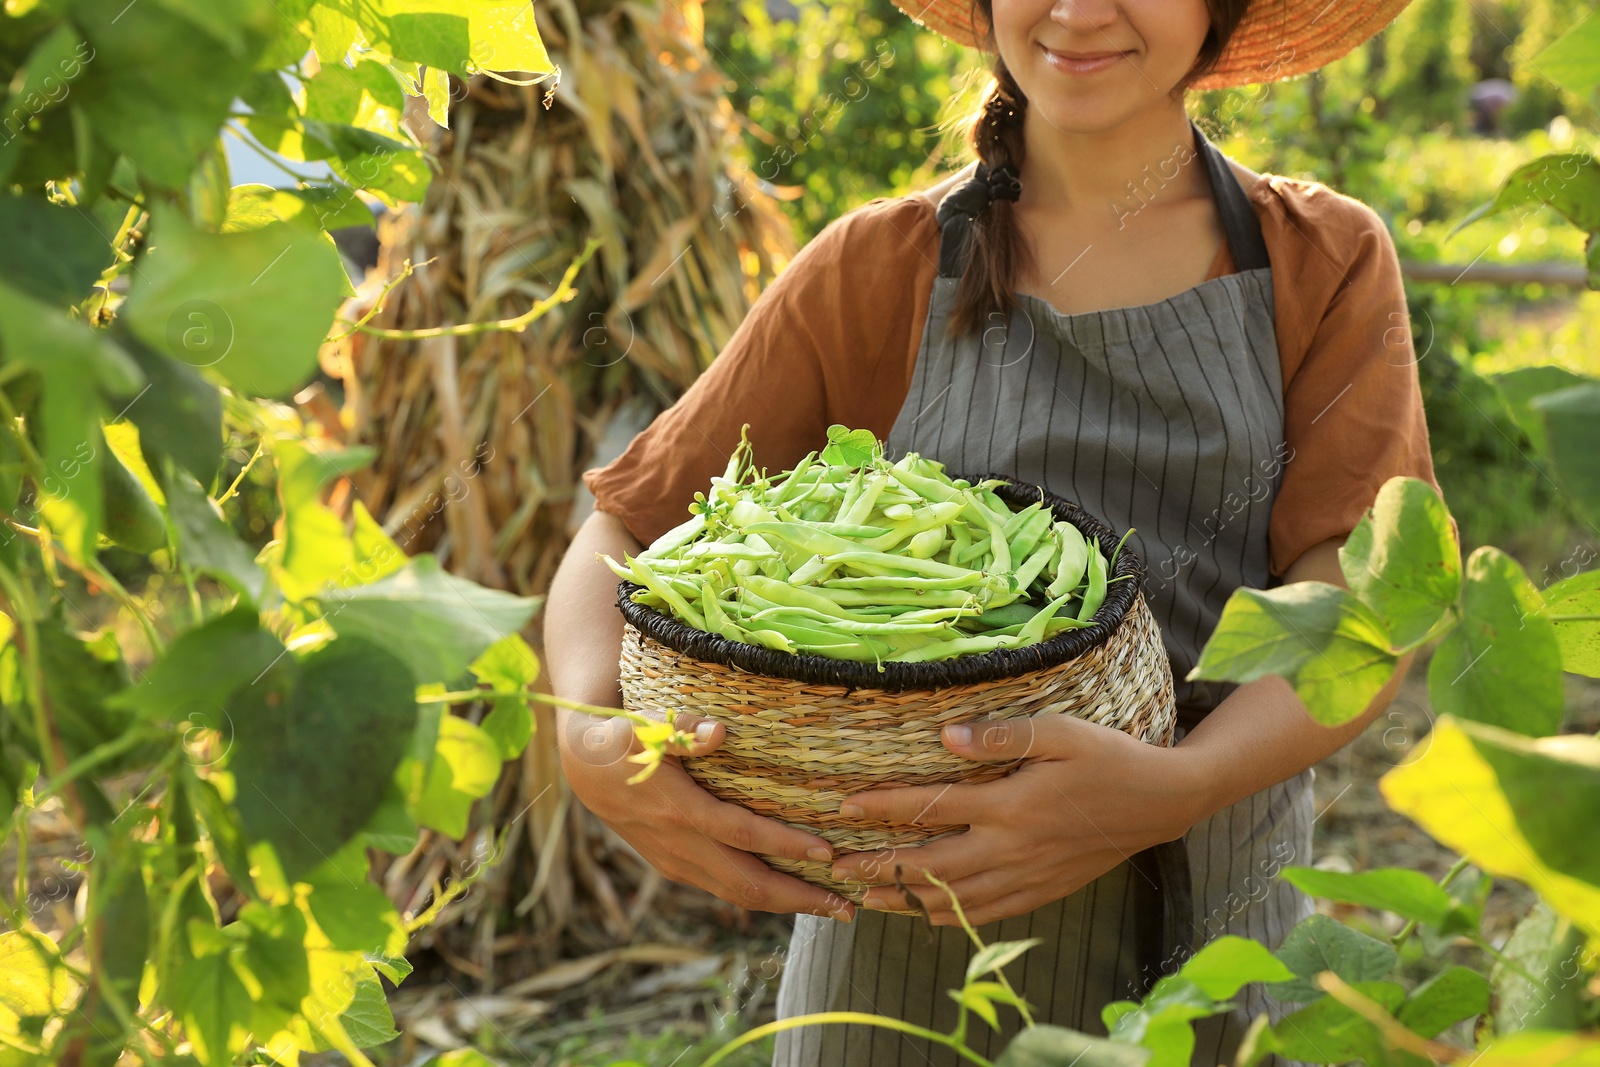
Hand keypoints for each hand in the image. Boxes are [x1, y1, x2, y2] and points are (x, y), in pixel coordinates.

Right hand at [558, 706, 855, 921]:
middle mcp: (681, 845)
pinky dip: (761, 895)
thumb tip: (722, 733)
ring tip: (831, 908)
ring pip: (738, 894)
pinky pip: (725, 889)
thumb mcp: (646, 724)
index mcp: (680, 809)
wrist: (584, 767)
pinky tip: (790, 893)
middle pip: (748, 883)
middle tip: (848, 907)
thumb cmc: (624, 738)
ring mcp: (677, 862)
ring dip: (787, 904)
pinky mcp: (675, 867)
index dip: (785, 845)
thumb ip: (684, 727)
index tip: (827, 852)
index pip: (742, 834)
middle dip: (800, 898)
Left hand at [826, 715, 1204, 926]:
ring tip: (866, 900)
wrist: (1161, 801)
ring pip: (955, 897)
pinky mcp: (1043, 890)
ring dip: (906, 899)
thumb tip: (944, 737)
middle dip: (880, 867)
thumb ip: (1002, 736)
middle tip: (837, 867)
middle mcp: (1013, 847)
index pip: (933, 807)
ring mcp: (1028, 875)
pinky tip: (928, 916)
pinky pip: (988, 912)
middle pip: (931, 864)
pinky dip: (952, 917)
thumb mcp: (1061, 731)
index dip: (885, 806)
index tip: (846, 806)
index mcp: (1011, 805)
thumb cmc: (1109, 758)